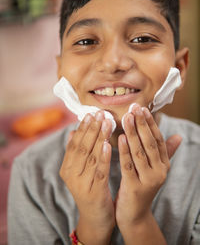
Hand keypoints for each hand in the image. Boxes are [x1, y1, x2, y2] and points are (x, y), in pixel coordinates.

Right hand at [59, 111, 114, 244]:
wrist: (95, 219)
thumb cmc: (90, 189)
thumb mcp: (81, 171)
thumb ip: (77, 152)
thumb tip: (73, 131)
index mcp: (67, 168)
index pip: (74, 143)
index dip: (83, 128)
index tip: (91, 113)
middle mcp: (71, 175)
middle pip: (82, 147)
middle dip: (92, 129)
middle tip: (100, 113)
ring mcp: (81, 184)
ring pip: (90, 156)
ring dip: (99, 137)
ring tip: (106, 122)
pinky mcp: (93, 192)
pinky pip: (99, 171)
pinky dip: (103, 157)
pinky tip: (108, 144)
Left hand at [116, 104, 179, 230]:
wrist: (134, 215)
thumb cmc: (141, 186)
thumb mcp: (154, 168)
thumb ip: (166, 152)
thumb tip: (179, 136)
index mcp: (163, 164)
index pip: (158, 139)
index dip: (150, 123)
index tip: (142, 108)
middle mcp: (159, 171)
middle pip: (150, 143)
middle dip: (142, 124)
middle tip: (134, 108)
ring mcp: (148, 180)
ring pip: (140, 152)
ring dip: (133, 133)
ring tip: (126, 117)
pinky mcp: (135, 187)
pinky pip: (128, 165)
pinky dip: (124, 151)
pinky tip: (120, 138)